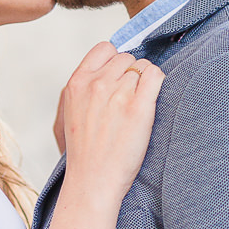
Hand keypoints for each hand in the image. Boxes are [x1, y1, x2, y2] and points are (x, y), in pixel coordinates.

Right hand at [57, 42, 163, 208]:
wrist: (92, 180)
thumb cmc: (83, 150)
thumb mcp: (69, 110)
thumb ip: (85, 86)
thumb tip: (108, 70)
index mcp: (76, 82)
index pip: (105, 49)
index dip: (115, 61)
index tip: (118, 78)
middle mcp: (96, 84)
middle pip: (126, 58)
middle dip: (131, 74)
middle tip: (129, 98)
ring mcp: (118, 95)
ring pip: (143, 67)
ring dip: (145, 83)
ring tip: (137, 106)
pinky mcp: (139, 108)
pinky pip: (156, 76)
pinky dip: (158, 82)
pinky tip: (152, 100)